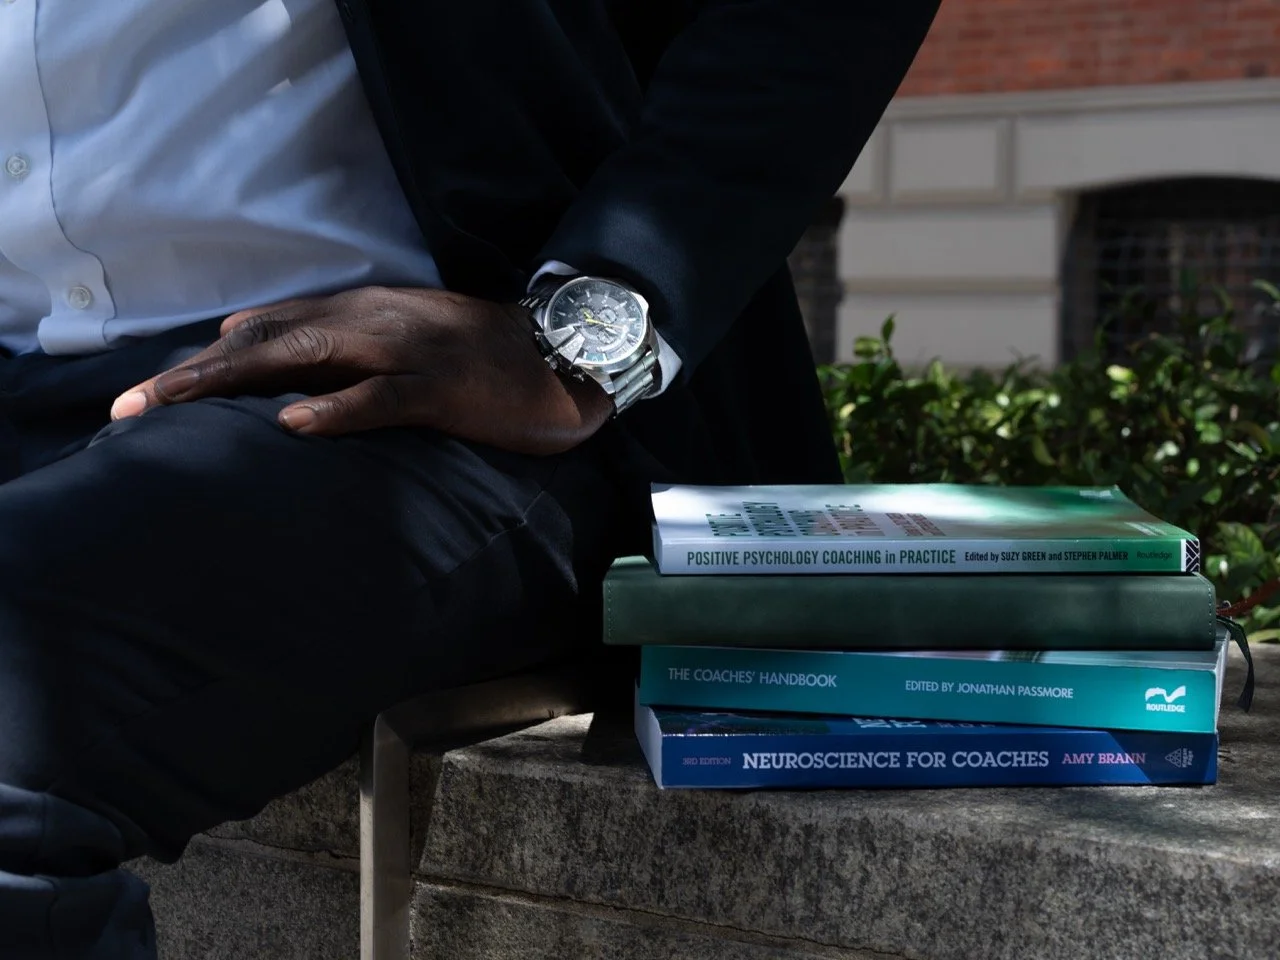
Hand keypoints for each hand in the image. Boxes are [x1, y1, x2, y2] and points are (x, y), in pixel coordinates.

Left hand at [110, 287, 614, 455]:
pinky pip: (382, 397)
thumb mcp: (396, 336)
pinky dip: (336, 408)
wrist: (561, 353)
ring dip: (237, 383)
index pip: (264, 330)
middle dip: (194, 375)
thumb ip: (329, 339)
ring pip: (308, 360)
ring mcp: (407, 351)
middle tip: (130, 410)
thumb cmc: (479, 355)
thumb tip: (248, 338)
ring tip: (176, 410)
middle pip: (266, 342)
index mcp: (360, 312)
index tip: (145, 396)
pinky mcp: (443, 387)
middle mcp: (372, 321)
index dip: (203, 361)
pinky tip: (294, 424)